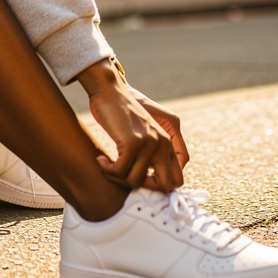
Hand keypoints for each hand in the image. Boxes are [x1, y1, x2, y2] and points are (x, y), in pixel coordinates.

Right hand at [78, 60, 184, 191]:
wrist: (109, 90)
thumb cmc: (119, 111)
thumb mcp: (142, 133)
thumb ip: (150, 152)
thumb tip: (144, 181)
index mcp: (167, 142)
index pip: (177, 179)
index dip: (157, 185)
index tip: (136, 176)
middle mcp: (163, 144)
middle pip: (166, 186)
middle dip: (143, 187)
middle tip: (126, 176)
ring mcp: (149, 143)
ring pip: (135, 181)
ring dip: (117, 178)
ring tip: (107, 166)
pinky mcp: (133, 142)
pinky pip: (120, 171)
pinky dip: (107, 170)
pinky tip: (100, 160)